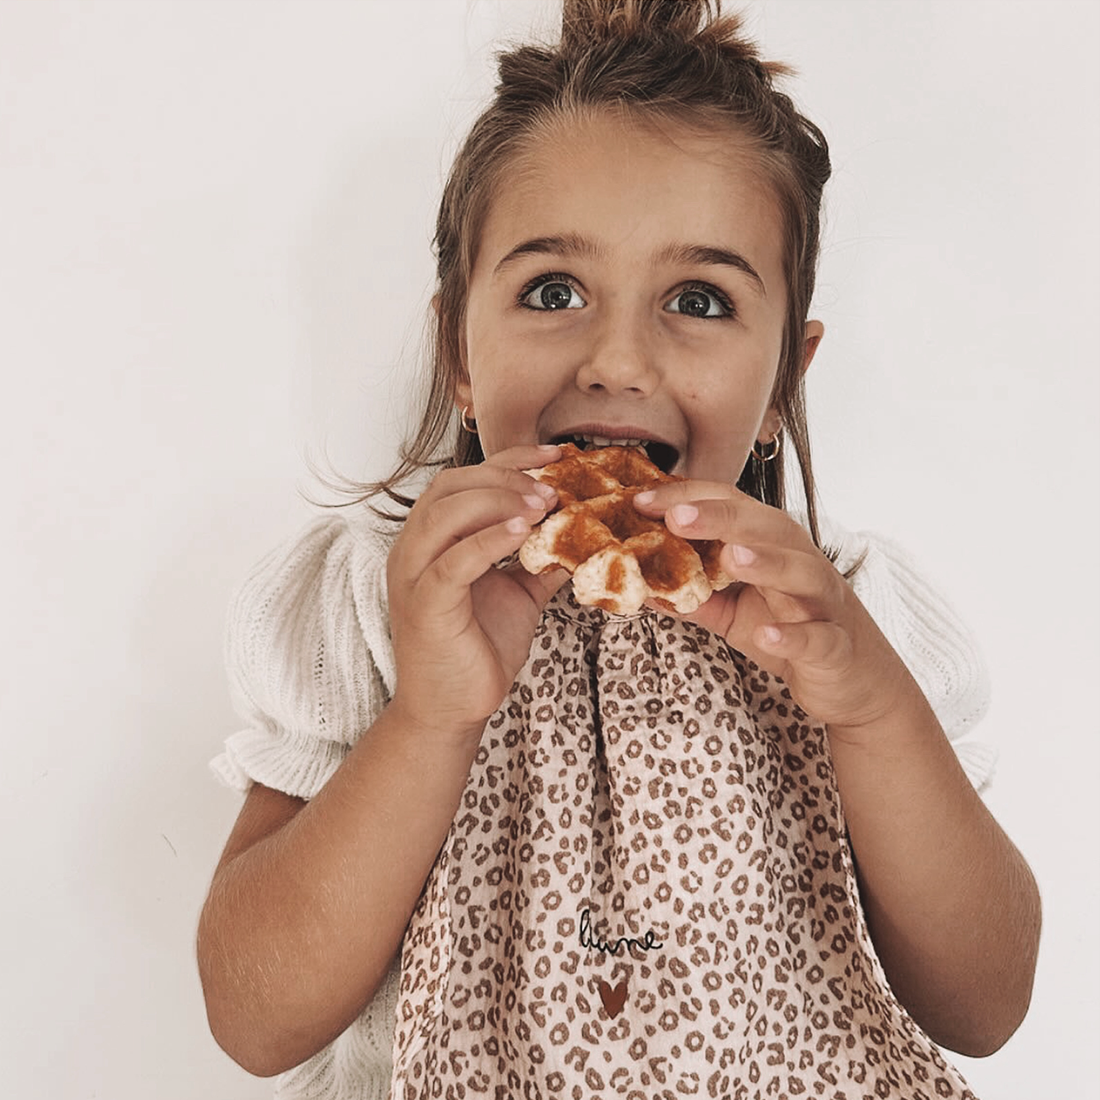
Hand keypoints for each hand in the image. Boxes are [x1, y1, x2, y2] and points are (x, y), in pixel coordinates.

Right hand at [386, 444, 566, 742]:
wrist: (451, 709)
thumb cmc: (477, 649)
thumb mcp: (518, 592)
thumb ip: (539, 558)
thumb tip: (581, 530)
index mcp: (431, 539)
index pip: (463, 480)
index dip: (510, 460)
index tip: (557, 456)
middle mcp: (413, 549)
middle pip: (451, 486)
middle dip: (505, 476)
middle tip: (553, 485)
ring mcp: (413, 576)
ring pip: (446, 514)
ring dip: (498, 500)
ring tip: (543, 504)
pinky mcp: (425, 604)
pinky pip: (453, 561)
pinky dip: (488, 540)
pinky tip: (523, 532)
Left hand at [634, 481, 919, 738]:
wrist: (852, 679)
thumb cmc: (791, 628)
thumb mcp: (730, 610)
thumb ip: (690, 593)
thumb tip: (637, 582)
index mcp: (771, 544)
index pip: (730, 505)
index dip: (687, 499)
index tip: (640, 500)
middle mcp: (800, 562)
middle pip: (764, 528)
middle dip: (719, 518)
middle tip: (675, 515)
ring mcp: (822, 603)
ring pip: (800, 572)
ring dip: (765, 563)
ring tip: (729, 558)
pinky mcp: (835, 646)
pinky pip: (817, 638)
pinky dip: (793, 636)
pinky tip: (766, 635)